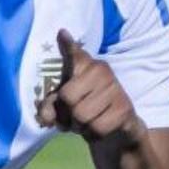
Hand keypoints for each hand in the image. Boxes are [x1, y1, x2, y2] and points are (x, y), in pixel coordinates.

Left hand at [39, 29, 139, 146]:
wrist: (118, 129)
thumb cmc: (86, 108)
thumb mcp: (64, 104)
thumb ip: (50, 108)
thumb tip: (44, 119)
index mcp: (87, 65)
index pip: (74, 55)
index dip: (68, 46)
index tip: (61, 33)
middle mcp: (103, 72)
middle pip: (68, 98)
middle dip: (66, 115)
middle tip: (72, 118)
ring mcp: (116, 89)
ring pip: (81, 116)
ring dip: (79, 127)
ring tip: (85, 124)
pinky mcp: (124, 109)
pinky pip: (96, 128)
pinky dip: (92, 135)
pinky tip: (98, 129)